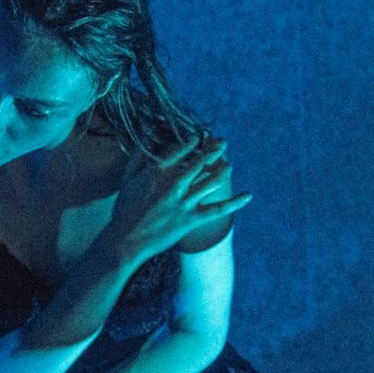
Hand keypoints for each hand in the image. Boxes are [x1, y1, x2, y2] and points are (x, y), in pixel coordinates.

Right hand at [108, 133, 253, 261]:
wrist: (126, 239)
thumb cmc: (124, 208)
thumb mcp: (127, 178)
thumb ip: (140, 155)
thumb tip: (147, 133)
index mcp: (158, 170)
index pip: (181, 149)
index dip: (193, 141)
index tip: (199, 137)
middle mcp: (174, 183)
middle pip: (201, 161)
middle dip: (214, 150)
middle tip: (223, 143)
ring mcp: (185, 201)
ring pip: (212, 180)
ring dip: (224, 170)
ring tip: (229, 165)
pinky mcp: (192, 219)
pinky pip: (219, 209)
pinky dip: (236, 202)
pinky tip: (248, 195)